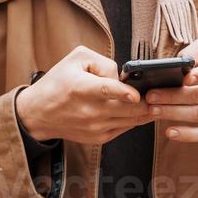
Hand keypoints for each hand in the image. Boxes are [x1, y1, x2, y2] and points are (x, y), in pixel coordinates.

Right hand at [16, 45, 151, 145]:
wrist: (38, 114)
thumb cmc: (58, 82)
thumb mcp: (75, 59)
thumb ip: (103, 63)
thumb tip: (123, 77)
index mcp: (80, 88)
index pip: (104, 90)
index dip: (122, 92)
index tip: (136, 93)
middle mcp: (88, 111)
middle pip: (126, 109)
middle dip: (147, 102)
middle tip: (159, 93)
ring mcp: (94, 127)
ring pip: (131, 120)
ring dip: (146, 111)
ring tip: (157, 101)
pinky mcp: (98, 138)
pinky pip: (126, 128)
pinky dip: (135, 119)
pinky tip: (140, 110)